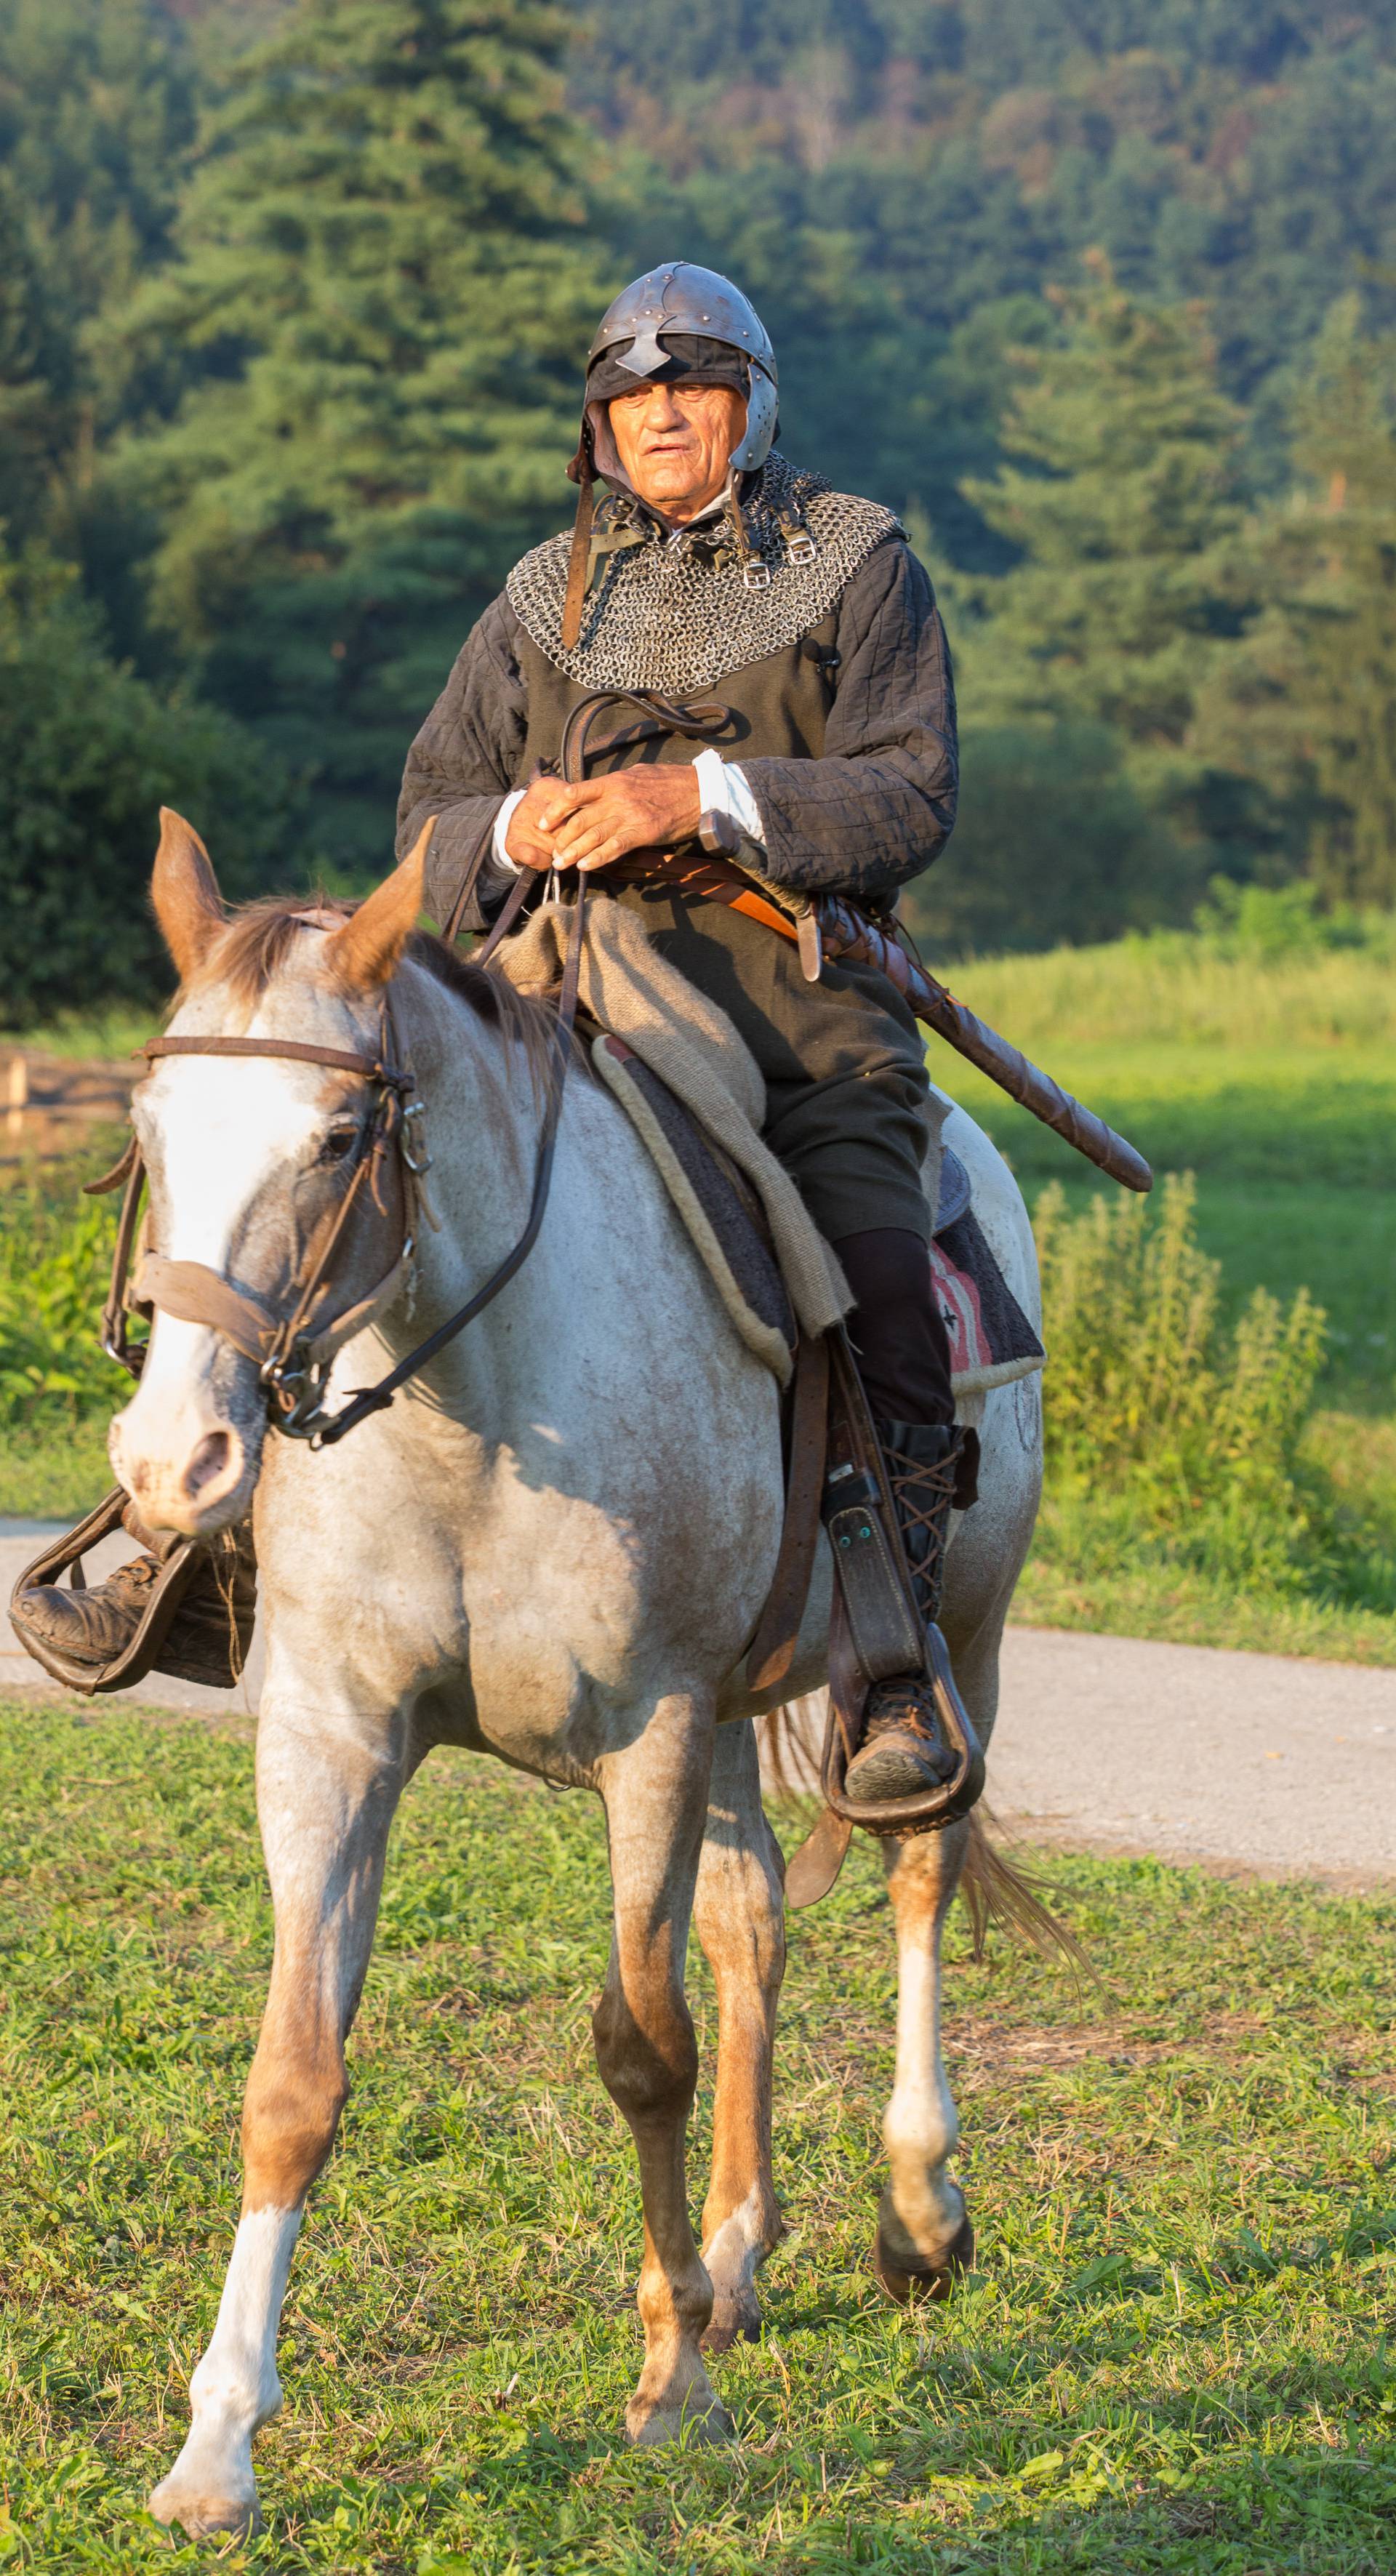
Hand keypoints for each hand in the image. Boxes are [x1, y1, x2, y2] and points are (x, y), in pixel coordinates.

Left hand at [504, 766, 700, 875]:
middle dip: (562, 838)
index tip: (543, 823)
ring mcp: (629, 815)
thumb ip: (616, 784)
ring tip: (561, 864)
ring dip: (574, 852)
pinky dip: (598, 858)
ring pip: (593, 835)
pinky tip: (585, 866)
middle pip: (580, 819)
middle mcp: (617, 797)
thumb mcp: (638, 774)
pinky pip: (614, 847)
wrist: (700, 791)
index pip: (573, 793)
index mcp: (613, 781)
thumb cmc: (670, 782)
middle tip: (552, 853)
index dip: (554, 810)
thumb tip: (599, 790)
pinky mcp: (642, 832)